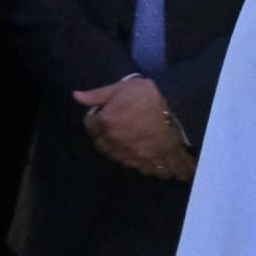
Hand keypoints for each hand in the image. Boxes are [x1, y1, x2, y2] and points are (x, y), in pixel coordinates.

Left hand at [73, 78, 194, 179]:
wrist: (180, 110)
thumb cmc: (150, 95)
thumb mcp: (123, 87)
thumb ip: (98, 95)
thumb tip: (75, 96)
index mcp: (106, 123)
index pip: (91, 125)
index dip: (96, 118)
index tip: (104, 113)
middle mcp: (115, 142)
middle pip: (103, 146)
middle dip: (107, 138)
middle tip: (118, 129)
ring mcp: (132, 155)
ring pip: (120, 158)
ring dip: (123, 152)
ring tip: (134, 143)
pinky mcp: (149, 163)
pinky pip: (141, 168)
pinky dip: (144, 163)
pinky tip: (150, 155)